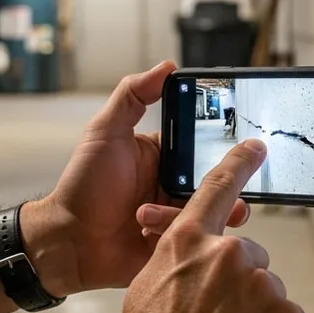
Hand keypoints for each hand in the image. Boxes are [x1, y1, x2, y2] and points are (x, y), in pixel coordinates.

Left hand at [20, 61, 247, 296]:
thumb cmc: (83, 187)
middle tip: (238, 184)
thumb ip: (132, 96)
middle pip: (218, 180)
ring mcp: (177, 217)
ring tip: (214, 212)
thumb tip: (166, 67)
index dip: (225, 143)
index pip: (204, 145)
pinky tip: (176, 235)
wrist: (69, 243)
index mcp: (163, 157)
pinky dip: (195, 237)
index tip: (243, 142)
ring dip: (214, 210)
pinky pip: (201, 241)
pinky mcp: (177, 246)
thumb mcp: (105, 133)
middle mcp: (174, 185)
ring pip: (215, 210)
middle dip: (231, 182)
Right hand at [108, 139, 306, 312]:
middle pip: (248, 259)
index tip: (257, 146)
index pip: (218, 190)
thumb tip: (201, 266)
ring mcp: (261, 285)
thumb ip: (180, 264)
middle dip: (237, 285)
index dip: (238, 165)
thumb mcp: (147, 290)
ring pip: (265, 294)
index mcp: (187, 242)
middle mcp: (227, 255)